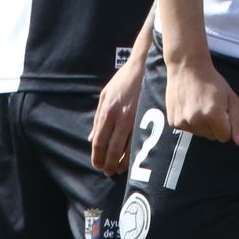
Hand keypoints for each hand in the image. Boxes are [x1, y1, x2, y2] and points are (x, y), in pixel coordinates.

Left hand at [89, 52, 145, 173]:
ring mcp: (135, 118)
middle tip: (107, 172)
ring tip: (118, 169)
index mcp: (107, 111)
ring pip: (128, 147)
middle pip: (113, 148)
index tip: (97, 165)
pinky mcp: (147, 117)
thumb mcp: (104, 95)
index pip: (100, 141)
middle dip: (109, 163)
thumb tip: (91, 139)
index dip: (98, 156)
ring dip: (122, 162)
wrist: (143, 66)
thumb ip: (97, 119)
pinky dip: (135, 153)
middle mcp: (120, 117)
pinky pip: (140, 140)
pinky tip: (133, 159)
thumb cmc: (122, 81)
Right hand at [165, 52, 238, 145]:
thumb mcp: (231, 98)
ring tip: (199, 105)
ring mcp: (183, 122)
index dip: (226, 124)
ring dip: (202, 124)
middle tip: (209, 106)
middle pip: (212, 137)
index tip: (222, 110)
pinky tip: (189, 107)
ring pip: (200, 134)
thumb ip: (238, 122)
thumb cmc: (213, 82)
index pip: (225, 137)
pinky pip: (188, 130)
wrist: (187, 68)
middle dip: (214, 125)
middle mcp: (197, 121)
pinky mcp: (173, 122)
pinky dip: (190, 122)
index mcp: (213, 115)